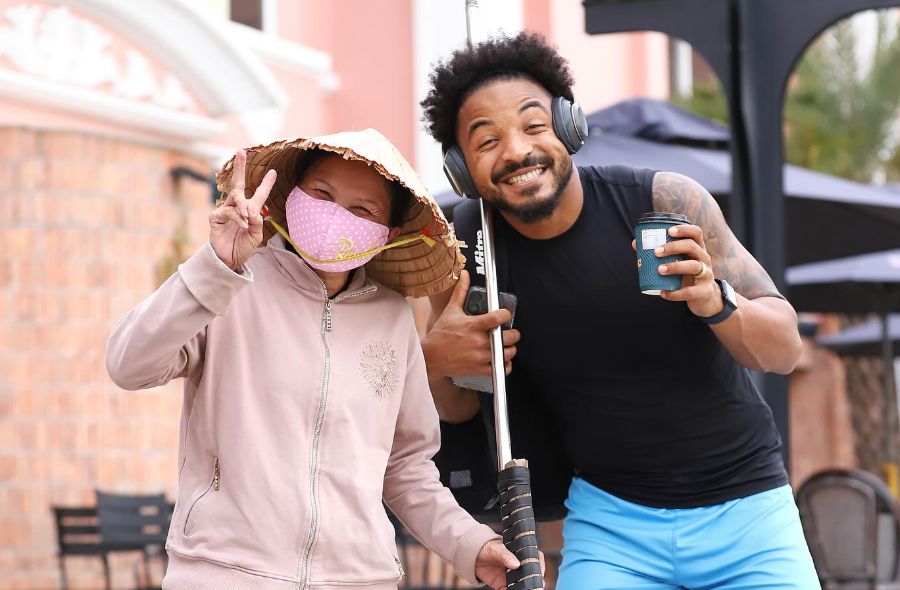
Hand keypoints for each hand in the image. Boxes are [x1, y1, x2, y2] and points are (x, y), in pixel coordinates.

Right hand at [209, 150, 277, 270]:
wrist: (230, 259)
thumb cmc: (243, 247)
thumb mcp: (256, 235)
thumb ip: (258, 222)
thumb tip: (252, 209)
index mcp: (250, 211)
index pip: (259, 194)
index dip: (266, 183)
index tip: (273, 172)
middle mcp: (238, 207)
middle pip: (238, 183)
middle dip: (240, 167)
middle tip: (241, 152)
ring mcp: (226, 209)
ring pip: (236, 196)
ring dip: (244, 205)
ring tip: (248, 217)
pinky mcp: (216, 216)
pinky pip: (229, 210)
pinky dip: (237, 217)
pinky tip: (242, 225)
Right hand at [421, 270, 519, 376]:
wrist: (430, 357)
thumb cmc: (440, 334)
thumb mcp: (451, 310)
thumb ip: (460, 292)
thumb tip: (464, 274)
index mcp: (473, 325)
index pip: (499, 317)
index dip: (506, 314)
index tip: (505, 314)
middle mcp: (479, 341)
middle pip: (509, 337)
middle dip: (512, 333)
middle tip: (508, 331)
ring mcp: (480, 356)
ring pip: (507, 353)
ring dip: (509, 349)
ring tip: (505, 345)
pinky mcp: (479, 368)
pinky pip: (500, 369)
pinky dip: (505, 365)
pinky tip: (501, 360)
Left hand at [474, 539, 544, 589]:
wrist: (473, 555)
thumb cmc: (487, 547)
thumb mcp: (496, 548)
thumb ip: (505, 555)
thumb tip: (515, 564)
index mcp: (520, 553)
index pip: (536, 559)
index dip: (540, 566)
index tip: (540, 572)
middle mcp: (519, 566)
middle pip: (532, 575)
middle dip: (535, 581)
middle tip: (535, 586)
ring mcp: (512, 577)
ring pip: (523, 585)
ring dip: (525, 588)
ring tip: (524, 589)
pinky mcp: (503, 585)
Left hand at [653, 224, 722, 317]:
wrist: (704, 297)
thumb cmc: (686, 274)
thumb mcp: (678, 262)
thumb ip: (660, 253)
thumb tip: (636, 244)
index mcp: (697, 248)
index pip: (696, 232)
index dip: (684, 229)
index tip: (669, 231)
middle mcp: (704, 258)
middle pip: (692, 246)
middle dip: (673, 247)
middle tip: (656, 252)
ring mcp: (706, 274)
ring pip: (693, 266)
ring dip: (675, 266)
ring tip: (659, 270)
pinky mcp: (704, 291)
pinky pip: (690, 291)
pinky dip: (676, 293)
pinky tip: (664, 293)